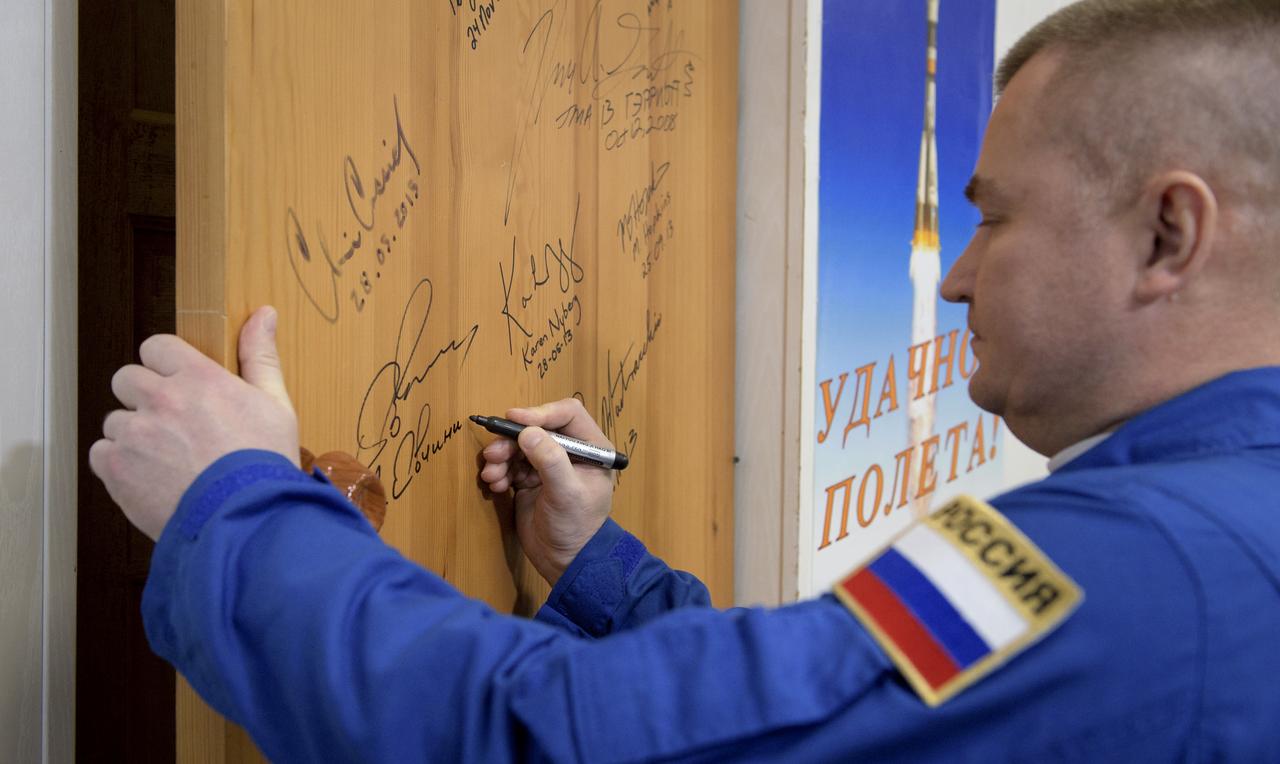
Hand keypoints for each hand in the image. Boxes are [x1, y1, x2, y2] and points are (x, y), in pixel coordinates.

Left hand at [89, 306, 300, 540]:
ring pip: (116, 421)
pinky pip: (102, 454)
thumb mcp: (275, 404)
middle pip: (127, 379)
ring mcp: (134, 433)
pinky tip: (152, 477)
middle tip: (173, 425)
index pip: (156, 347)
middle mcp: (160, 398)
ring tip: (167, 460)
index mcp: (198, 377)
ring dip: (134, 435)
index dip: (166, 366)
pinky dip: (120, 465)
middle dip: (145, 398)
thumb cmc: (264, 464)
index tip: (180, 386)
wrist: (245, 521)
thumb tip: (264, 314)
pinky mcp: (115, 468)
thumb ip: (260, 356)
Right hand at [478, 398, 615, 584]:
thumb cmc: (577, 527)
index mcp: (591, 448)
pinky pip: (511, 465)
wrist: (565, 562)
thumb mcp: (566, 493)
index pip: (567, 414)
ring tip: (492, 475)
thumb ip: (550, 460)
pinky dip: (500, 471)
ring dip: (501, 456)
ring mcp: (548, 466)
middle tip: (493, 454)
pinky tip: (495, 484)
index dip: (541, 412)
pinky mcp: (530, 480)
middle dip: (512, 439)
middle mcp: (570, 452)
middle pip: (537, 428)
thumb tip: (527, 432)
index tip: (515, 419)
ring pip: (520, 446)